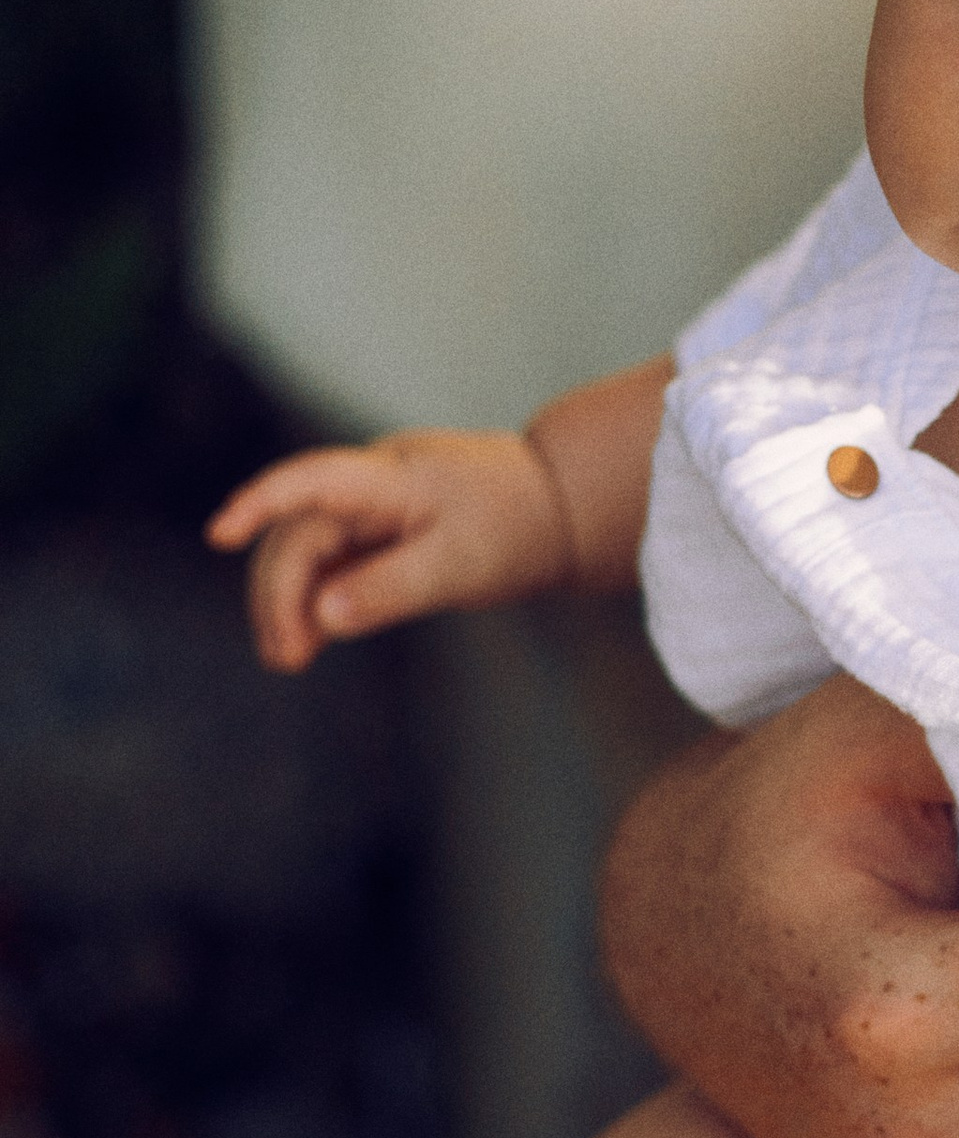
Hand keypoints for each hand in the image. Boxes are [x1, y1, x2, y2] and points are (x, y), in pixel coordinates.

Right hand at [207, 430, 569, 669]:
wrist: (559, 506)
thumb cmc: (513, 528)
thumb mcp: (457, 567)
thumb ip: (388, 590)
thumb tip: (322, 617)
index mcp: (386, 478)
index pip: (307, 482)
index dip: (258, 505)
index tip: (219, 534)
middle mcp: (368, 485)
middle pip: (298, 533)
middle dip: (280, 593)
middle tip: (284, 658)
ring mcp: (370, 506)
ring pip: (308, 550)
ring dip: (291, 601)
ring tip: (287, 658)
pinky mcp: (378, 531)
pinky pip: (332, 561)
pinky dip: (318, 598)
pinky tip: (310, 637)